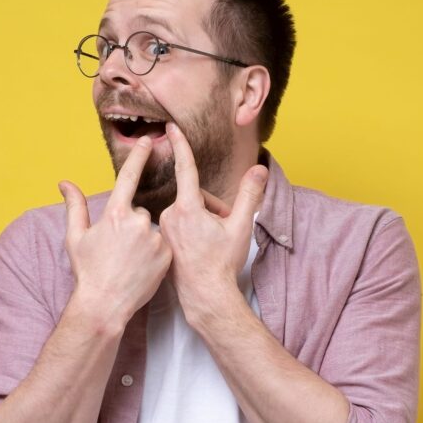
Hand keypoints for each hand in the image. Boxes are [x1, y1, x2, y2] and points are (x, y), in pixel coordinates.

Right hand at [58, 136, 171, 323]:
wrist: (105, 304)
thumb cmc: (87, 271)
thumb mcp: (75, 237)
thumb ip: (74, 206)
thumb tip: (64, 183)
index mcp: (114, 214)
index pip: (129, 176)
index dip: (139, 156)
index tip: (148, 141)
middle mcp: (137, 222)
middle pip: (138, 211)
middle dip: (129, 225)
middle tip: (118, 250)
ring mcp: (155, 238)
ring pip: (151, 228)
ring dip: (143, 239)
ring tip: (130, 261)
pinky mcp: (167, 253)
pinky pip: (162, 243)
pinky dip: (155, 251)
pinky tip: (142, 267)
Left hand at [158, 122, 267, 320]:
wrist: (205, 296)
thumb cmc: (222, 263)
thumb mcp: (240, 226)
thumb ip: (249, 195)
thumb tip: (260, 170)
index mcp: (187, 208)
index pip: (185, 169)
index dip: (180, 145)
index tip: (170, 127)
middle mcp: (170, 215)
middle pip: (195, 196)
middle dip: (212, 207)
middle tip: (224, 229)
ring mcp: (164, 229)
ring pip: (187, 211)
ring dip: (202, 220)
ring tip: (212, 243)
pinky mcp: (162, 240)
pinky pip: (179, 224)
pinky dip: (191, 230)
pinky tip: (199, 250)